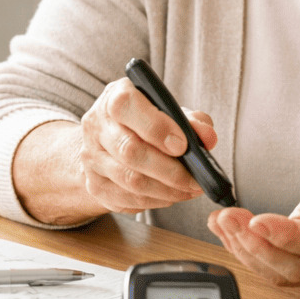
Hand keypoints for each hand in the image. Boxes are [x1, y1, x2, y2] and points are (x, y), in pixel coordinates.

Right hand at [76, 78, 217, 214]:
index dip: (156, 127)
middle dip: (169, 170)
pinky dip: (155, 201)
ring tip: (190, 190)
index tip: (183, 145)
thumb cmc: (145, 121)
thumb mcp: (169, 111)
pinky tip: (172, 195)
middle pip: (130, 151)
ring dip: (166, 190)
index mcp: (114, 97)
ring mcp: (92, 158)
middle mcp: (97, 126)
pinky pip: (127, 199)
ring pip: (130, 180)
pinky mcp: (94, 185)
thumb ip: (192, 120)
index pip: (126, 107)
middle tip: (196, 179)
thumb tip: (208, 137)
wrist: (109, 141)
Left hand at [207, 142, 299, 286]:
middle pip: (299, 267)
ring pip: (285, 274)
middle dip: (256, 246)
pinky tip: (233, 232)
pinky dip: (252, 253)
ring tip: (222, 222)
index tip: (256, 221)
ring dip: (248, 252)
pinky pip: (281, 269)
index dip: (289, 237)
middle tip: (227, 218)